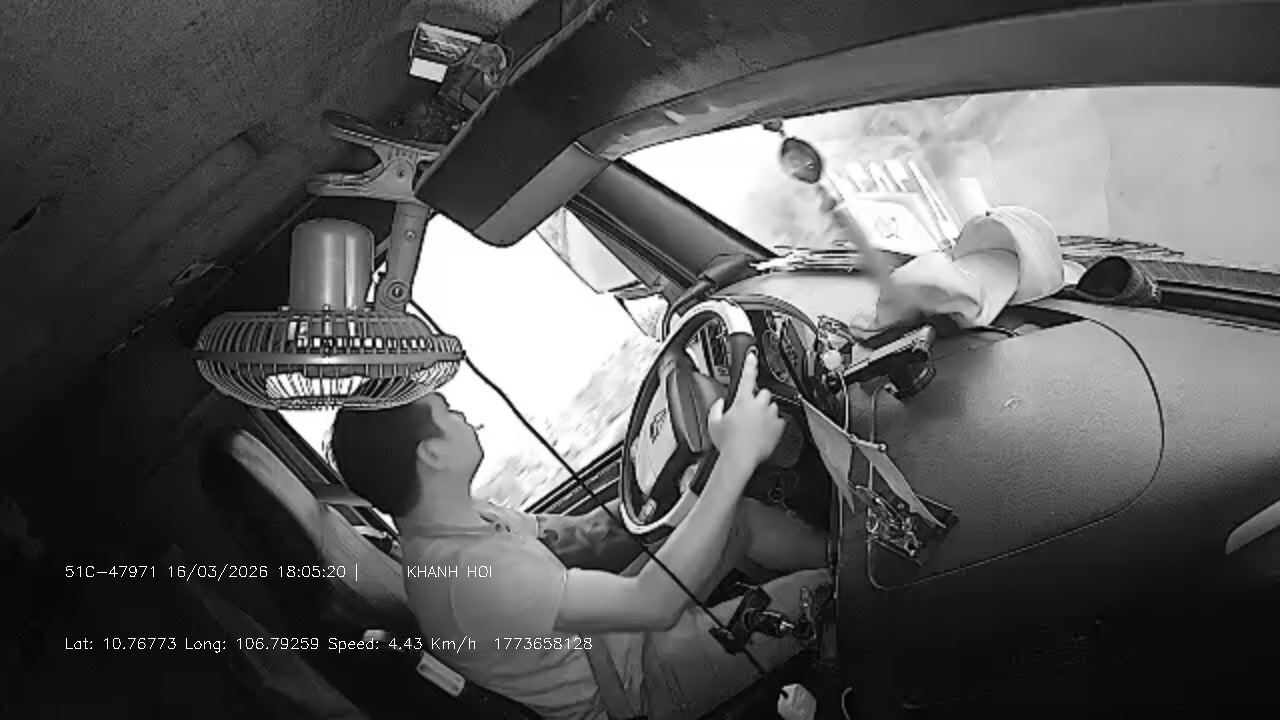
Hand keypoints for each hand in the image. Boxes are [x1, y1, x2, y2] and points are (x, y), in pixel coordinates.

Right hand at [707, 349, 785, 469]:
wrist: (741, 459)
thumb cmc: (727, 443)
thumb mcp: (713, 422)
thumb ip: (717, 408)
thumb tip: (720, 404)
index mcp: (743, 400)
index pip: (747, 376)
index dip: (750, 363)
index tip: (753, 355)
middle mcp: (759, 405)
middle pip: (762, 393)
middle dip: (757, 400)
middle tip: (749, 412)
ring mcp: (771, 415)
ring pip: (771, 406)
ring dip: (765, 412)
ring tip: (756, 427)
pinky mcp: (779, 426)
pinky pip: (779, 420)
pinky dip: (773, 425)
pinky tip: (763, 433)